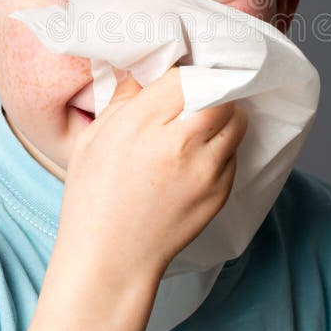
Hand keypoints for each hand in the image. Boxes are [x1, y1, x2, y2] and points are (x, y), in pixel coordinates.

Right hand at [54, 66, 246, 282]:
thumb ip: (123, 99)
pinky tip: (200, 154)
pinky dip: (223, 146)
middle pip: (222, 94)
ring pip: (237, 122)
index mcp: (143, 124)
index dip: (185, 71)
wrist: (111, 260)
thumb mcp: (93, 139)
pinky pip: (234, 154)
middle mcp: (181, 143)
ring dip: (225, 115)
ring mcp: (206, 170)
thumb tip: (142, 69)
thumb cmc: (93, 198)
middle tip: (200, 92)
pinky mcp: (220, 192)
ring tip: (203, 121)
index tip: (179, 76)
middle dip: (213, 88)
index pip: (185, 76)